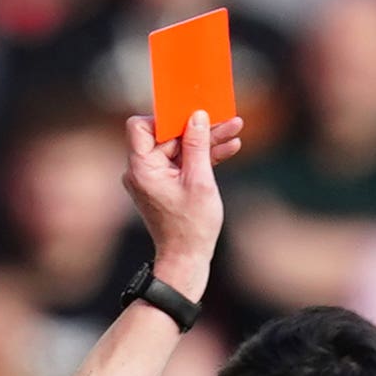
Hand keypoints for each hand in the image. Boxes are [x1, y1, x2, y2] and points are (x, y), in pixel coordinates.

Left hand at [122, 108, 242, 300]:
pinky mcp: (164, 185)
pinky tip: (228, 149)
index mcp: (142, 168)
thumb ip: (197, 146)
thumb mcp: (199, 182)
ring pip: (178, 149)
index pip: (141, 126)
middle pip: (167, 136)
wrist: (187, 259)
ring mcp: (152, 178)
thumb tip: (197, 116)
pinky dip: (201, 158)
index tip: (190, 116)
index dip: (165, 118)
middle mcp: (141, 170)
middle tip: (225, 120)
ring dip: (205, 142)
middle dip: (197, 129)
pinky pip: (181, 163)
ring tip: (234, 131)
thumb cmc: (191, 227)